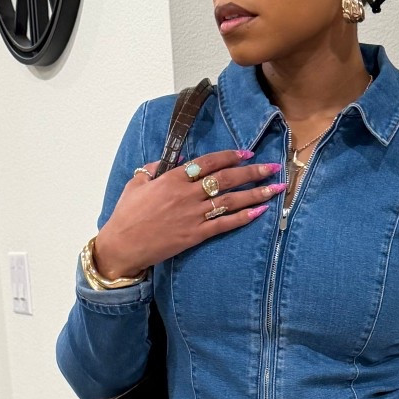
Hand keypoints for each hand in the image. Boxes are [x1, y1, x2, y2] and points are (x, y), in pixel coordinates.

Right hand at [92, 149, 285, 279]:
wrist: (122, 245)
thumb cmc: (126, 214)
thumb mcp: (136, 183)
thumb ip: (154, 168)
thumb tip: (171, 162)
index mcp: (172, 178)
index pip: (207, 162)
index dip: (229, 156)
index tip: (247, 153)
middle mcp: (186, 194)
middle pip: (225, 179)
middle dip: (252, 172)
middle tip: (273, 166)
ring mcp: (193, 215)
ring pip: (230, 200)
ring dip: (255, 193)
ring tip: (276, 188)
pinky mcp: (195, 235)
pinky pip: (224, 224)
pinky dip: (243, 217)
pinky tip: (260, 211)